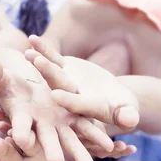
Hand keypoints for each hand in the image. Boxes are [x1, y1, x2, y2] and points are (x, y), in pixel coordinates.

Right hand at [0, 54, 112, 160]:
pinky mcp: (74, 116)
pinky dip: (97, 137)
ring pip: (71, 140)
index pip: (21, 125)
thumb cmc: (9, 87)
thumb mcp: (2, 81)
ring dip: (80, 153)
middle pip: (47, 141)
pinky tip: (112, 147)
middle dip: (53, 151)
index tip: (24, 141)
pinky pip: (87, 127)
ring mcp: (59, 123)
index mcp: (22, 118)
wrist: (26, 91)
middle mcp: (41, 126)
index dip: (22, 132)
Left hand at [25, 35, 139, 132]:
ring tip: (29, 53)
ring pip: (52, 72)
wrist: (113, 99)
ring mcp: (65, 82)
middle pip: (60, 85)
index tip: (56, 95)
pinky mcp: (65, 70)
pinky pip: (52, 58)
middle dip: (48, 74)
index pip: (77, 105)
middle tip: (37, 63)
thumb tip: (131, 120)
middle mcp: (71, 96)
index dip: (68, 100)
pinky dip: (43, 49)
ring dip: (40, 62)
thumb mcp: (127, 113)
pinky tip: (32, 39)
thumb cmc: (123, 109)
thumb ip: (127, 116)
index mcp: (86, 109)